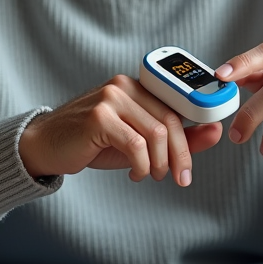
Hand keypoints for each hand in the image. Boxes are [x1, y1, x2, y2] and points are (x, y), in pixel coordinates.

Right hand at [18, 75, 222, 185]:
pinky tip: (135, 173)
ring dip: (160, 163)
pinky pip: (135, 145)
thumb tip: (216, 132)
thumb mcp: (138, 141)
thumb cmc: (92, 143)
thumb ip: (176, 136)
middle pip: (170, 121)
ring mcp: (111, 98)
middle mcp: (124, 85)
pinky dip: (141, 165)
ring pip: (155, 133)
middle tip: (180, 178)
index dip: (193, 132)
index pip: (177, 105)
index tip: (192, 161)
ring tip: (153, 175)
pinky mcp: (98, 117)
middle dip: (180, 155)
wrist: (47, 146)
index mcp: (137, 85)